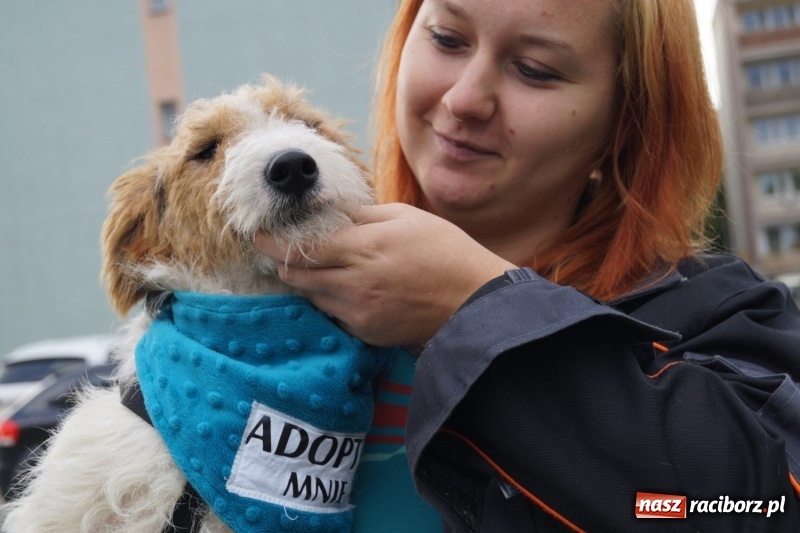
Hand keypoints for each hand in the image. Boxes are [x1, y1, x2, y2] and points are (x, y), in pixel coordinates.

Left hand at [254, 203, 514, 346]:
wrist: (473, 301)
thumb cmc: (445, 252)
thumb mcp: (405, 217)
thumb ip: (363, 216)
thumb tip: (331, 213)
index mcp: (363, 246)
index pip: (302, 246)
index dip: (274, 243)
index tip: (259, 237)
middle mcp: (354, 281)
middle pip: (298, 276)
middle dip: (284, 265)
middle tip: (279, 255)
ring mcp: (358, 311)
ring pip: (312, 297)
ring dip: (307, 284)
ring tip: (313, 271)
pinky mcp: (366, 332)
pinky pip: (334, 315)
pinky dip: (330, 302)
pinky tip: (343, 292)